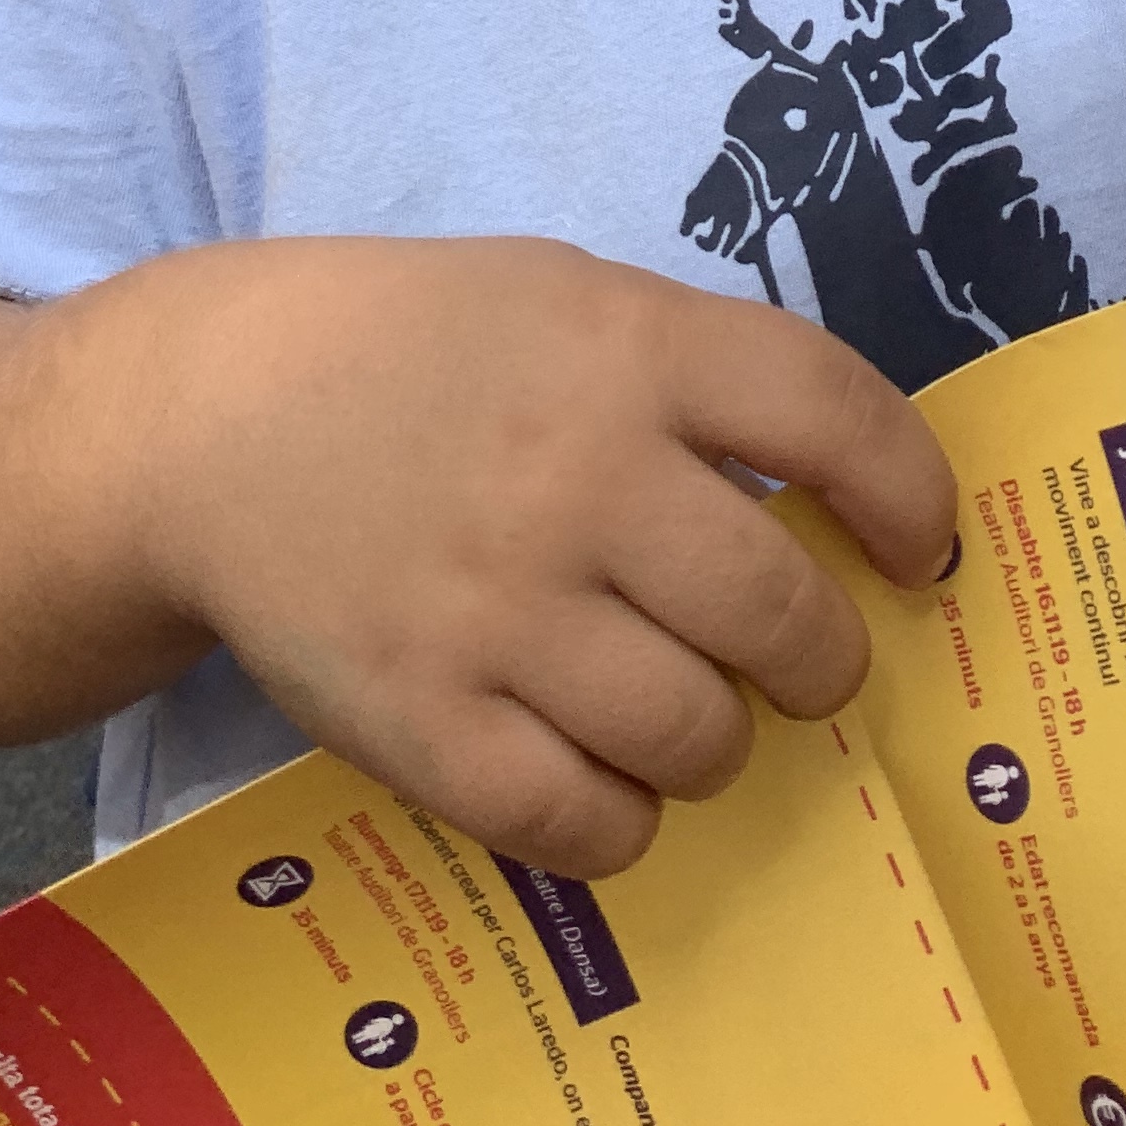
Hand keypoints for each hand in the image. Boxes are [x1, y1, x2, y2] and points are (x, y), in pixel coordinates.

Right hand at [129, 238, 955, 877]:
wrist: (208, 420)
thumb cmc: (417, 353)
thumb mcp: (568, 302)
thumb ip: (696, 378)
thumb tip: (848, 497)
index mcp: (628, 350)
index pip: (835, 418)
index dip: (910, 495)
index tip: (917, 549)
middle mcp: (578, 478)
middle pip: (781, 612)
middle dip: (822, 658)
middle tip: (803, 661)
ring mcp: (497, 611)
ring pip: (698, 734)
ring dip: (721, 739)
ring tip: (689, 711)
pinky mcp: (423, 723)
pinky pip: (584, 823)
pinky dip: (622, 817)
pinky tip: (604, 774)